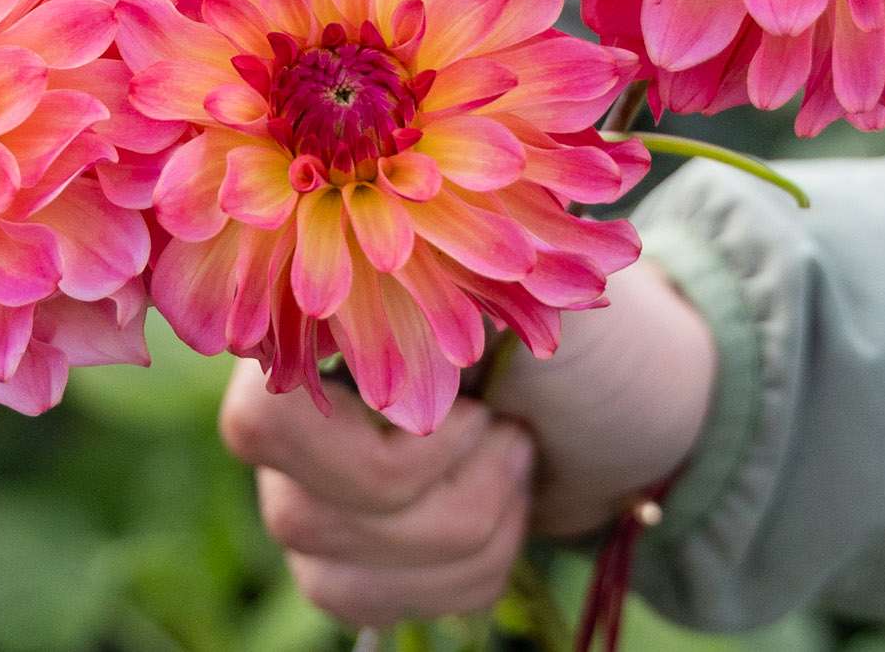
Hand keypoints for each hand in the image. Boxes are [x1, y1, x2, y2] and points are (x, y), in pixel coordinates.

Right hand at [218, 258, 716, 625]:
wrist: (618, 396)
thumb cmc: (567, 313)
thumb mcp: (535, 282)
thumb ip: (465, 287)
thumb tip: (409, 307)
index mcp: (312, 323)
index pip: (265, 409)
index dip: (361, 431)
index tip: (465, 399)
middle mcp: (285, 411)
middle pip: (303, 507)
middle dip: (436, 488)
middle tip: (508, 429)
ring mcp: (303, 491)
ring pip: (332, 567)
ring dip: (461, 530)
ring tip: (516, 460)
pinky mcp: (342, 557)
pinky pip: (365, 603)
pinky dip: (461, 573)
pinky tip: (505, 516)